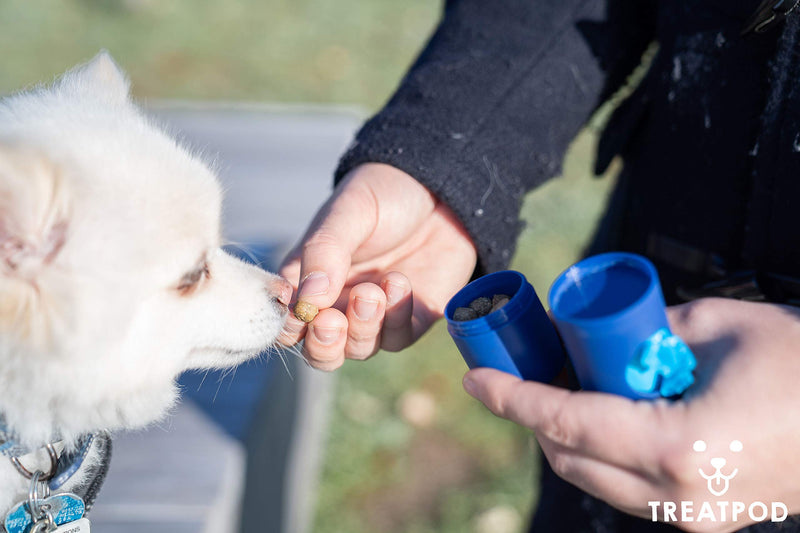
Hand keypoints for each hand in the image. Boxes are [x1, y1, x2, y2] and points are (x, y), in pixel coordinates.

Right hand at [279, 163, 476, 369]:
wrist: (439, 189)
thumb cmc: (383, 195)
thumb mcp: (349, 212)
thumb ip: (325, 252)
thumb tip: (309, 300)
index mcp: (307, 280)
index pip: (286, 321)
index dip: (290, 325)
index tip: (303, 309)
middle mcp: (336, 305)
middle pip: (318, 351)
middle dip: (324, 345)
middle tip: (332, 322)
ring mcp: (374, 316)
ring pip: (358, 349)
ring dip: (363, 326)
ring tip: (373, 290)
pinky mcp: (409, 319)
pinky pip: (397, 338)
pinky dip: (396, 319)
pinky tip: (399, 284)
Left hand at [463, 298, 799, 531]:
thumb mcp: (718, 326)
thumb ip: (650, 330)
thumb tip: (600, 334)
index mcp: (678, 446)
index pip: (568, 423)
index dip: (515, 399)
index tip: (479, 380)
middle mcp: (678, 494)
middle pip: (570, 459)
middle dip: (532, 418)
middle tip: (516, 375)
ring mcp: (692, 515)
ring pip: (595, 481)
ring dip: (564, 438)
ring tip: (555, 391)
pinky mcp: (704, 516)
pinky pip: (628, 488)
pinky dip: (601, 455)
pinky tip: (600, 417)